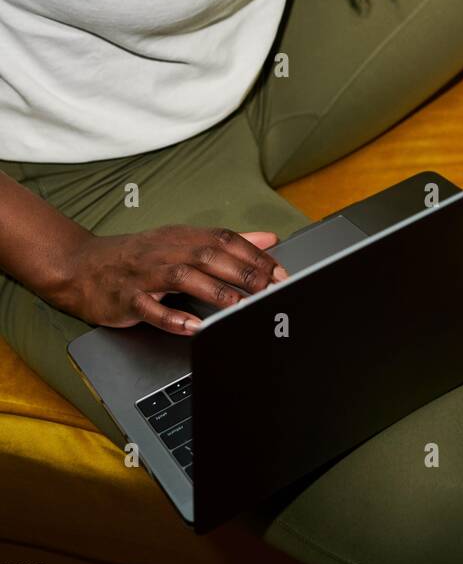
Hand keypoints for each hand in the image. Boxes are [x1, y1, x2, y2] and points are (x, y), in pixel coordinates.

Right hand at [47, 225, 288, 334]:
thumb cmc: (138, 256)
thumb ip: (227, 243)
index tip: (280, 273)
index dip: (255, 255)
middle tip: (271, 290)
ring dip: (215, 292)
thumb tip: (268, 240)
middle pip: (209, 256)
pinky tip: (193, 326)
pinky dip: (172, 317)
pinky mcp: (127, 298)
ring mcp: (145, 274)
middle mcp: (167, 251)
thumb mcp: (182, 242)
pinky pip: (150, 308)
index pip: (226, 240)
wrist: (82, 265)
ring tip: (240, 307)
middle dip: (243, 273)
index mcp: (183, 237)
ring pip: (184, 279)